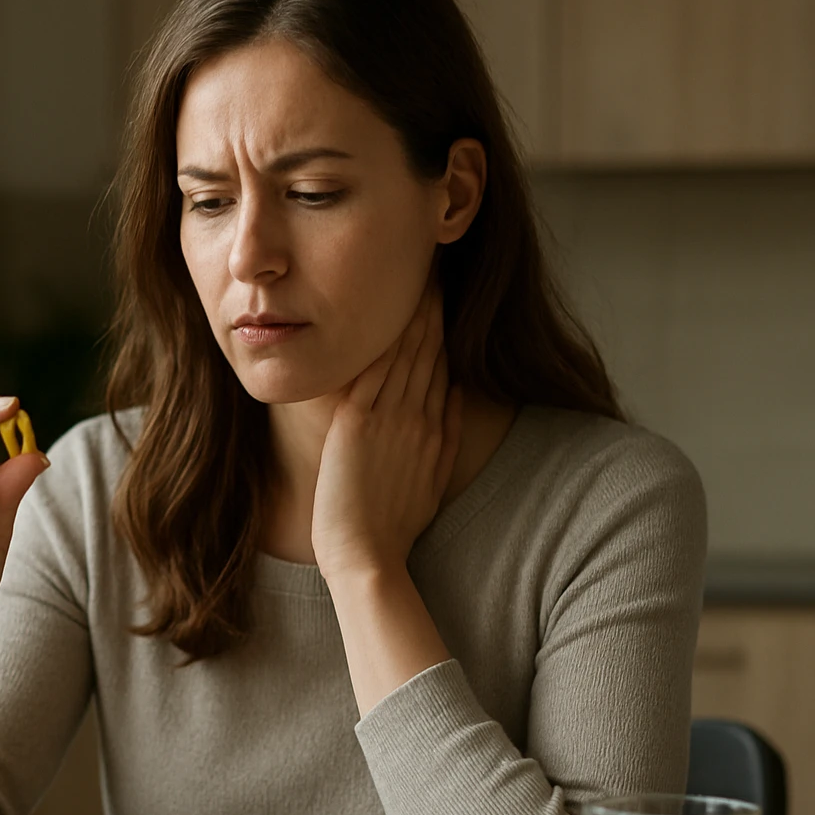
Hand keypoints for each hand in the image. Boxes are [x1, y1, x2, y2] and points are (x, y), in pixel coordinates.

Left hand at [311, 284, 462, 581]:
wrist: (366, 554)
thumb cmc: (392, 525)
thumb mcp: (432, 479)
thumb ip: (444, 437)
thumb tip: (455, 395)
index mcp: (433, 427)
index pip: (441, 362)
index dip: (443, 322)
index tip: (443, 288)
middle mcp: (416, 416)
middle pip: (428, 347)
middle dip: (431, 302)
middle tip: (433, 259)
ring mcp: (389, 418)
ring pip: (405, 351)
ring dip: (411, 309)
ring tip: (416, 268)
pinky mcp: (359, 423)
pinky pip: (375, 369)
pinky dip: (381, 338)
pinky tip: (383, 307)